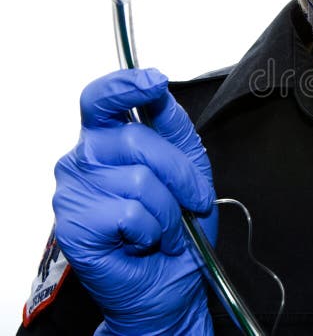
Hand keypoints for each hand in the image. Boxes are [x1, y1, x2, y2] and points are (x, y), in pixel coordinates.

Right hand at [52, 68, 216, 334]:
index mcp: (107, 140)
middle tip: (190, 201)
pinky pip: (130, 212)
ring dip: (168, 209)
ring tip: (163, 226)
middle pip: (134, 138)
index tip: (153, 82)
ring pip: (139, 179)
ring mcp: (73, 192)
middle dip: (178, 172)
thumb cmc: (177, 226)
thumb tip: (159, 92)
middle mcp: (83, 160)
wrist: (172, 280)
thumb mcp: (189, 168)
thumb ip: (173, 127)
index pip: (101, 100)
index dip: (123, 86)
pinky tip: (145, 240)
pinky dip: (153, 229)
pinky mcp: (75, 225)